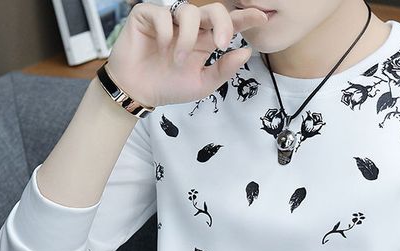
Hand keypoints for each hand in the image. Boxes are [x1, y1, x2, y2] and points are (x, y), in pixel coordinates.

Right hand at [104, 2, 268, 107]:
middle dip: (222, 23)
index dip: (244, 18)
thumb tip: (246, 52)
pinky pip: (162, 14)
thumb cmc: (168, 86)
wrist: (138, 92)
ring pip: (188, 11)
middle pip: (213, 10)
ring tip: (179, 60)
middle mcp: (189, 27)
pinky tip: (161, 46)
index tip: (261, 18)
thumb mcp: (202, 84)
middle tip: (221, 43)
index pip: (227, 24)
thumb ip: (224, 69)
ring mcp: (169, 19)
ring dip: (187, 38)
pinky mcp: (146, 16)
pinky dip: (165, 32)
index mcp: (204, 40)